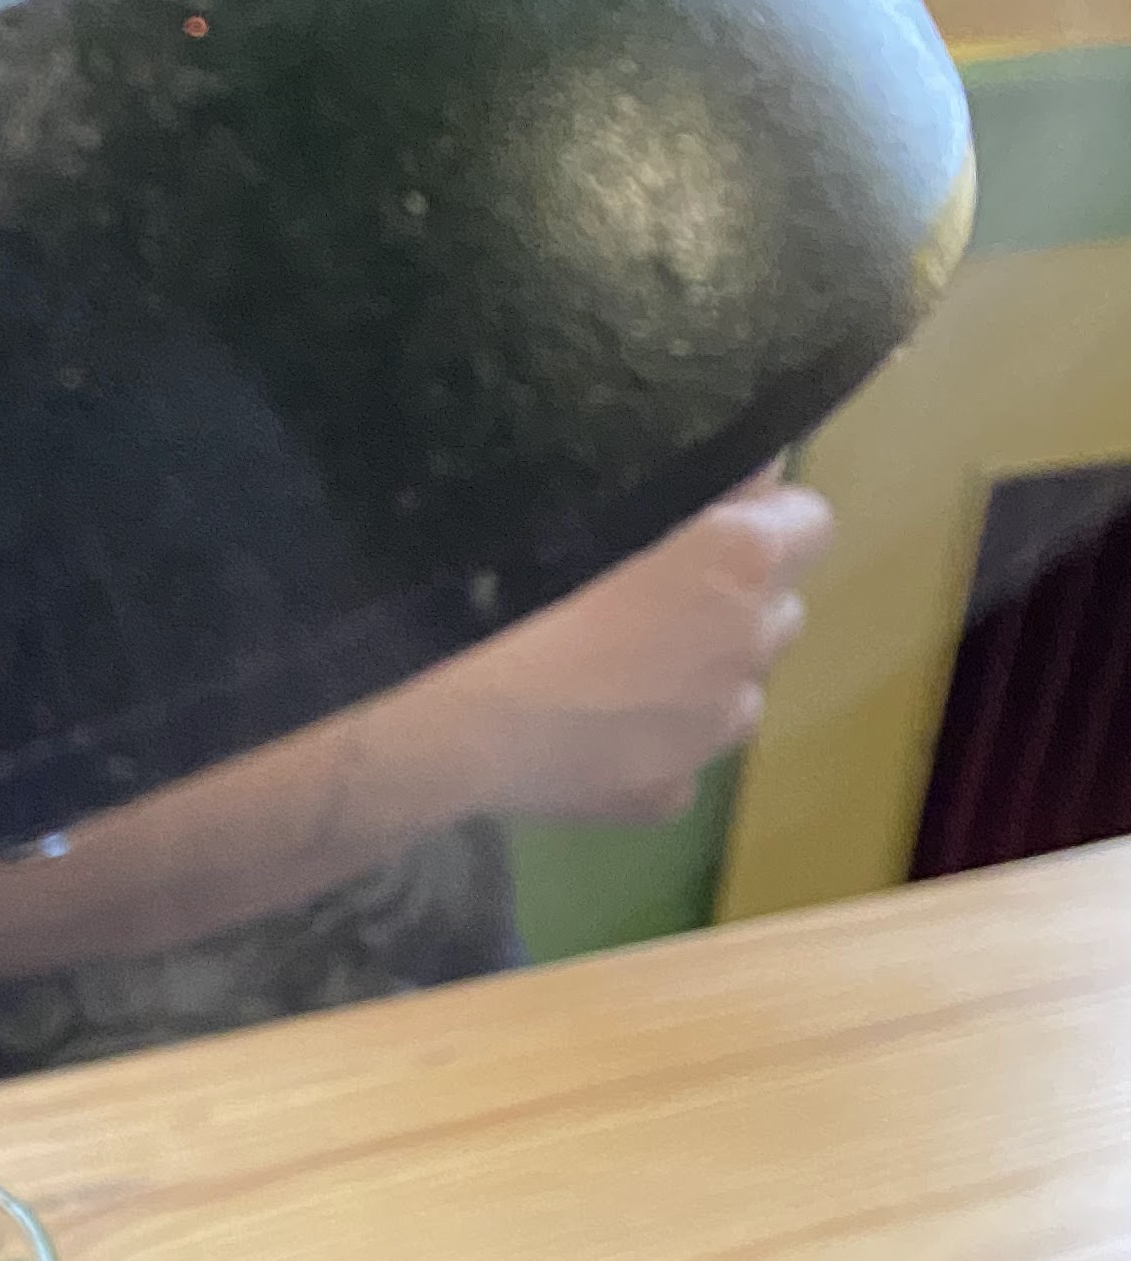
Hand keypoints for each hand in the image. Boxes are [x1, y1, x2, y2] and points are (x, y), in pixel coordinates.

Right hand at [434, 476, 835, 823]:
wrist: (449, 708)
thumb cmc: (515, 577)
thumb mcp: (607, 494)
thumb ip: (702, 477)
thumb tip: (757, 464)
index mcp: (744, 559)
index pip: (810, 523)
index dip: (766, 521)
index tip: (713, 526)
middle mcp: (749, 647)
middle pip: (778, 615)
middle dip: (735, 608)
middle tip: (655, 603)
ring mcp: (709, 733)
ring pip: (735, 697)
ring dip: (701, 681)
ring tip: (620, 677)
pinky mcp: (662, 796)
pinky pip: (676, 766)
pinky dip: (647, 752)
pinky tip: (588, 738)